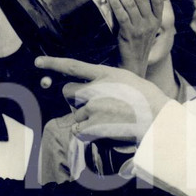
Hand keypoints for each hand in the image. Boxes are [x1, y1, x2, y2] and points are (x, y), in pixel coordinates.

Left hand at [34, 56, 171, 144]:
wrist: (157, 119)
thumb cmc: (149, 100)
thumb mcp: (128, 80)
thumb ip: (108, 81)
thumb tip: (93, 90)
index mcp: (106, 73)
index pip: (73, 66)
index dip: (53, 63)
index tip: (38, 62)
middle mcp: (95, 88)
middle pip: (68, 92)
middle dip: (75, 100)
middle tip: (95, 107)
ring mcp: (93, 107)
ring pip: (76, 114)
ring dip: (86, 119)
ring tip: (109, 121)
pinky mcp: (93, 125)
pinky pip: (79, 130)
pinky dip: (87, 134)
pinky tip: (104, 132)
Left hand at [106, 0, 162, 77]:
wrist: (133, 65)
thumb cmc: (136, 42)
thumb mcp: (145, 27)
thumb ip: (142, 11)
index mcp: (157, 19)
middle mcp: (151, 23)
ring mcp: (140, 29)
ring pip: (131, 4)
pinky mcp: (129, 34)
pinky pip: (123, 16)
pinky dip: (117, 4)